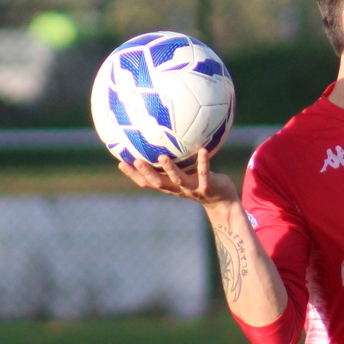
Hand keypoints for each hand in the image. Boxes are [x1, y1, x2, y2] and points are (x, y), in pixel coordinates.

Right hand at [119, 148, 238, 206]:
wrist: (223, 201)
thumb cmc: (201, 183)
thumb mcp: (186, 174)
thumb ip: (176, 162)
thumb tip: (165, 142)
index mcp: (170, 186)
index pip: (147, 182)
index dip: (133, 174)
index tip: (120, 162)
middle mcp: (178, 189)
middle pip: (158, 183)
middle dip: (146, 172)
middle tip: (135, 160)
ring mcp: (192, 189)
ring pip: (178, 180)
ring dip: (170, 169)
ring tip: (162, 157)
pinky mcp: (208, 186)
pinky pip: (204, 172)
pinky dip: (203, 162)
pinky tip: (202, 150)